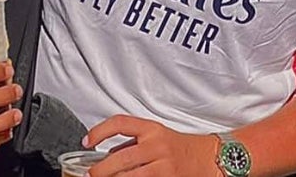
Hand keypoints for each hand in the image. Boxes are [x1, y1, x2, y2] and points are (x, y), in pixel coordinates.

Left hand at [86, 115, 217, 176]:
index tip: (87, 141)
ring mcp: (163, 166)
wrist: (208, 158)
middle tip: (91, 174)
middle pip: (121, 158)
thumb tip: (106, 155)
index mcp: (152, 129)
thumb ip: (134, 143)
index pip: (121, 123)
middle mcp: (157, 146)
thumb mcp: (158, 136)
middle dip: (100, 170)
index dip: (100, 131)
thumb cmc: (180, 147)